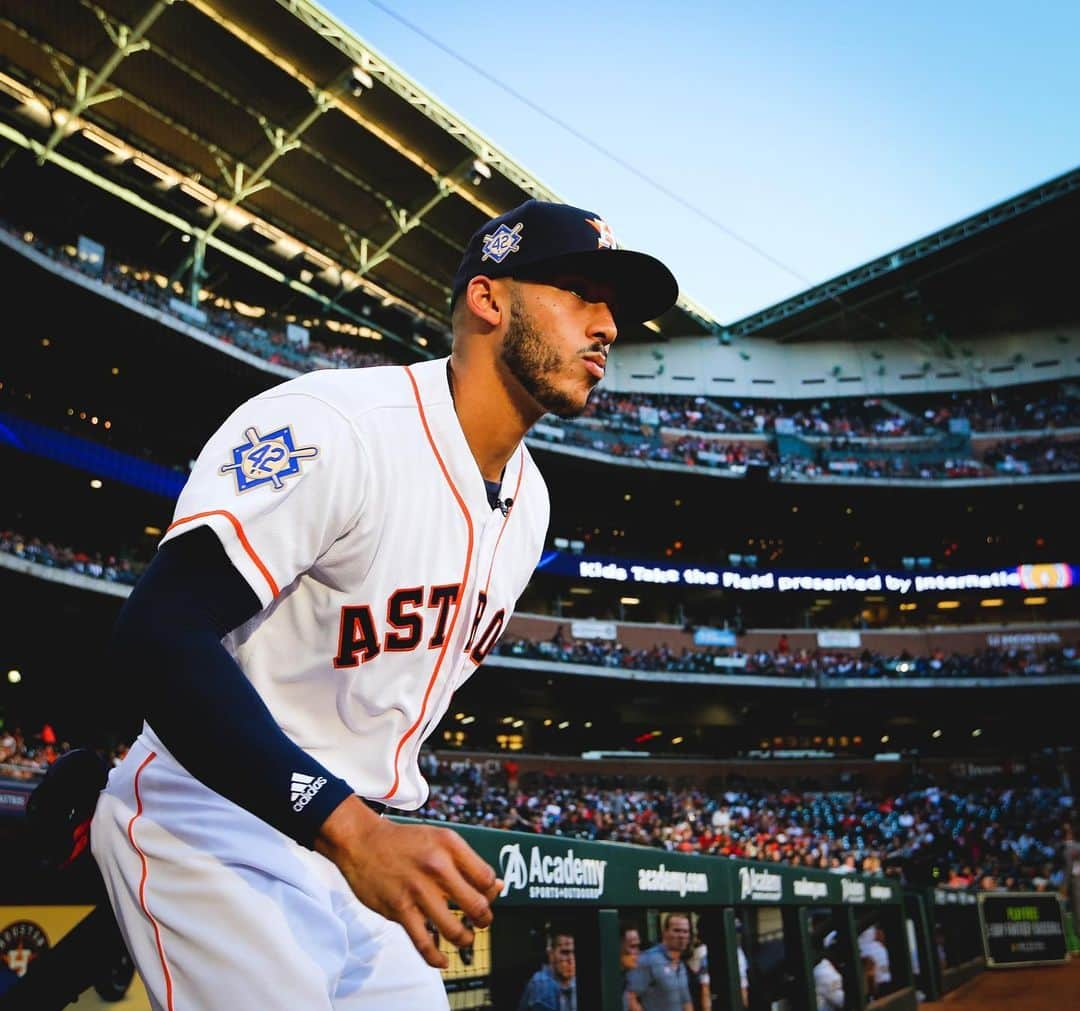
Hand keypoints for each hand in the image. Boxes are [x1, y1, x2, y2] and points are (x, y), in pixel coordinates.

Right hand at [315, 796, 502, 968]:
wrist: (362, 841)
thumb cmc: (406, 842)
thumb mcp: (441, 839)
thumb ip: (468, 862)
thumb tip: (497, 887)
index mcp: (449, 845)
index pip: (486, 878)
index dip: (490, 892)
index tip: (485, 896)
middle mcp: (436, 865)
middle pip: (476, 906)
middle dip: (484, 920)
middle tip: (481, 922)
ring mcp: (417, 889)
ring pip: (454, 929)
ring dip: (465, 939)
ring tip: (465, 937)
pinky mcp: (399, 909)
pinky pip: (424, 943)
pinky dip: (436, 958)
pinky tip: (443, 961)